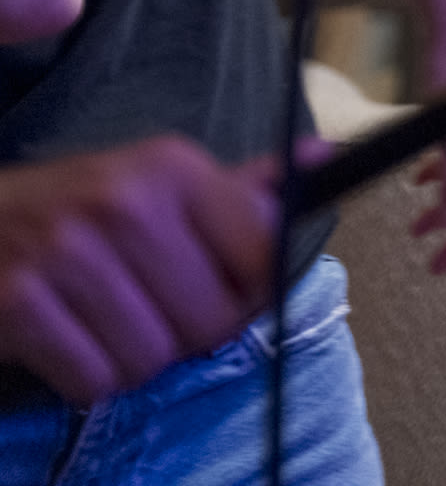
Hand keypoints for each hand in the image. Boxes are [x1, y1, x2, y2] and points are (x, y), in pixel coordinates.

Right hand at [0, 136, 278, 401]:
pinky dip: (88, 374)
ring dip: (135, 356)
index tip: (227, 286)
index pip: (263, 254)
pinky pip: (94, 379)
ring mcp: (67, 252)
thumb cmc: (82, 205)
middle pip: (211, 320)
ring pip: (152, 358)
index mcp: (173, 167)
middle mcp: (125, 203)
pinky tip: (72, 336)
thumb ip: (241, 187)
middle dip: (189, 330)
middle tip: (153, 308)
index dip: (252, 289)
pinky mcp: (19, 303)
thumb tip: (321, 159)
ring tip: (109, 319)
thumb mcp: (160, 179)